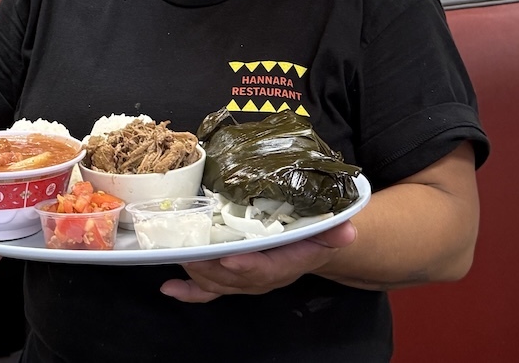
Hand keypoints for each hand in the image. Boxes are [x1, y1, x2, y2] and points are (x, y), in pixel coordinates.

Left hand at [160, 221, 356, 303]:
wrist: (312, 242)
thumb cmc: (316, 230)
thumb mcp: (331, 228)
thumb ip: (336, 230)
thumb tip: (348, 231)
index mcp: (287, 263)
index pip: (267, 270)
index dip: (248, 267)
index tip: (231, 259)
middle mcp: (264, 276)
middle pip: (234, 280)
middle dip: (211, 268)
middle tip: (191, 251)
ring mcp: (245, 279)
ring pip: (218, 283)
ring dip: (197, 272)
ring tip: (179, 255)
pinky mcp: (231, 277)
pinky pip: (208, 290)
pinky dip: (188, 291)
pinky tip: (170, 288)